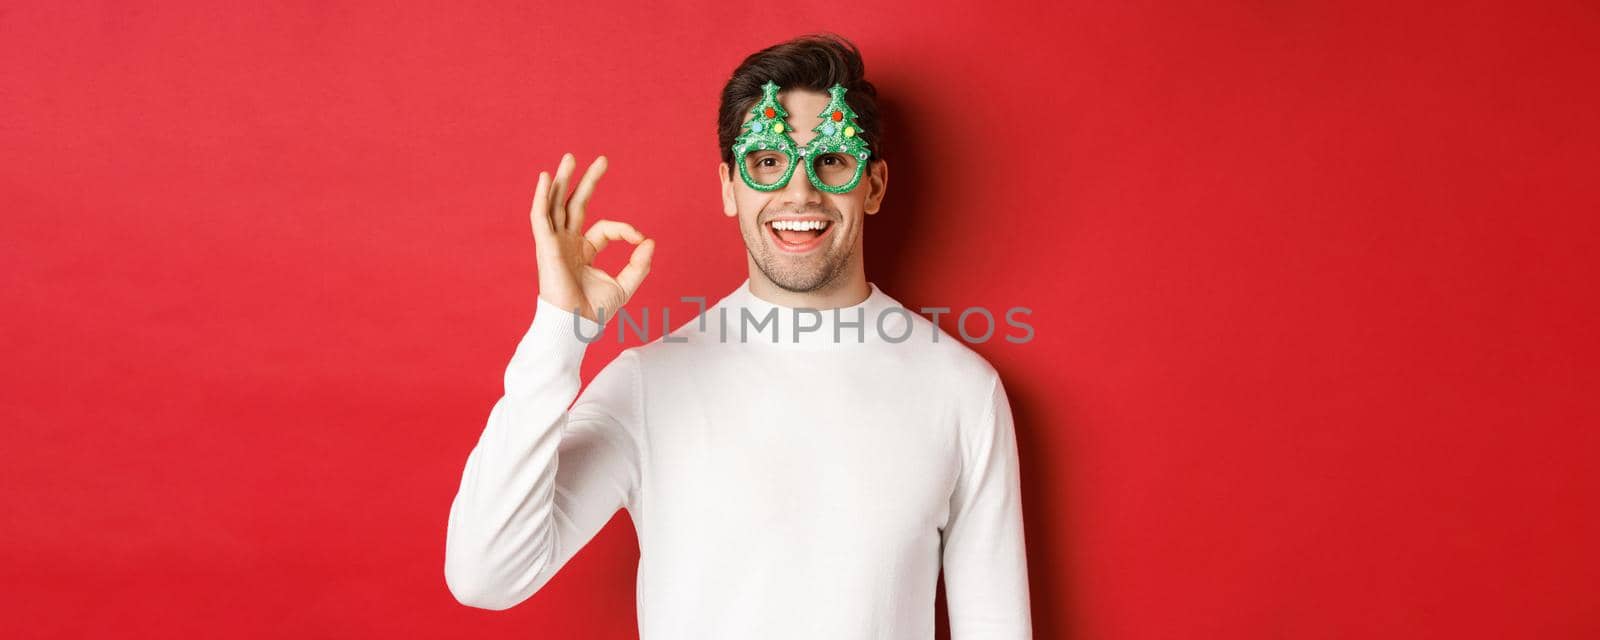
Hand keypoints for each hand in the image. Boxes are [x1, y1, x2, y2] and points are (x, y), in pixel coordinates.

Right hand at [530, 153, 654, 323]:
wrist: (574, 326)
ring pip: (556, 204)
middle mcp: (567, 243)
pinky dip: (540, 197)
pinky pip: (539, 217)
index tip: (641, 239)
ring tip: (570, 157)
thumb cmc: (594, 312)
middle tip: (602, 159)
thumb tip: (650, 240)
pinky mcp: (545, 247)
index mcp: (584, 251)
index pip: (605, 227)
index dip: (625, 229)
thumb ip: (639, 264)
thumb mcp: (625, 285)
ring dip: (562, 180)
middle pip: (575, 204)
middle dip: (587, 181)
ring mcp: (554, 243)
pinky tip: (543, 178)